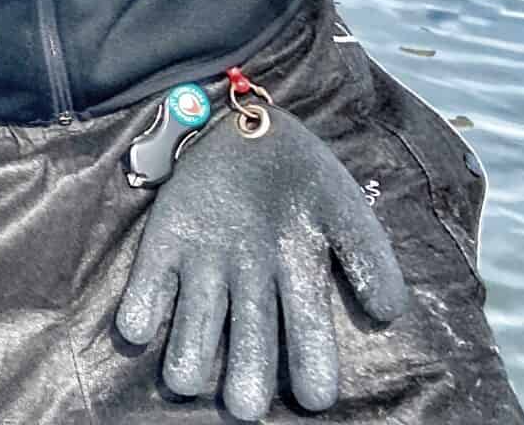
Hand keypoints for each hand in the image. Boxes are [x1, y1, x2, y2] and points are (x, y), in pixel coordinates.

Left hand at [116, 99, 409, 418]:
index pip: (306, 335)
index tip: (313, 397)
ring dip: (187, 354)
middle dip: (244, 375)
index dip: (309, 367)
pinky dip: (142, 304)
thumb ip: (368, 257)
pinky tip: (137, 327)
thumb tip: (386, 313)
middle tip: (242, 406)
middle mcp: (247, 283)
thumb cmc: (302, 176)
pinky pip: (150, 279)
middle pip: (246, 339)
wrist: (248, 126)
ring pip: (194, 321)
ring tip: (183, 381)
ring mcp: (204, 264)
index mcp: (295, 280)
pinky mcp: (165, 243)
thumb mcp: (344, 208)